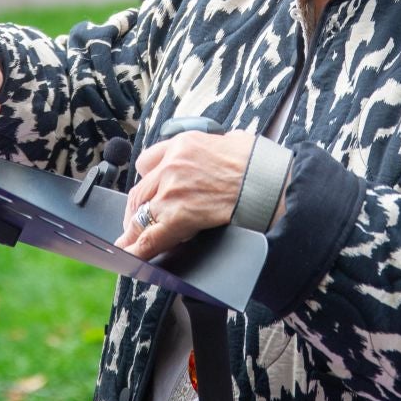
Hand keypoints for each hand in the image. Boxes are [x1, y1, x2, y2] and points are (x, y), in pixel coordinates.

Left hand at [116, 128, 255, 260]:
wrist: (269, 182)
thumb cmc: (258, 164)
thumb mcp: (233, 142)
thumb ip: (219, 146)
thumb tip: (227, 146)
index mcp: (184, 144)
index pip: (148, 162)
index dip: (146, 182)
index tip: (145, 194)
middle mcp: (172, 164)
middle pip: (140, 191)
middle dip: (136, 210)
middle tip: (135, 224)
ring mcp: (172, 190)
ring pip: (140, 215)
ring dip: (135, 231)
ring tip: (131, 243)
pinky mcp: (178, 215)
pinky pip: (149, 237)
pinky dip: (138, 249)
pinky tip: (132, 258)